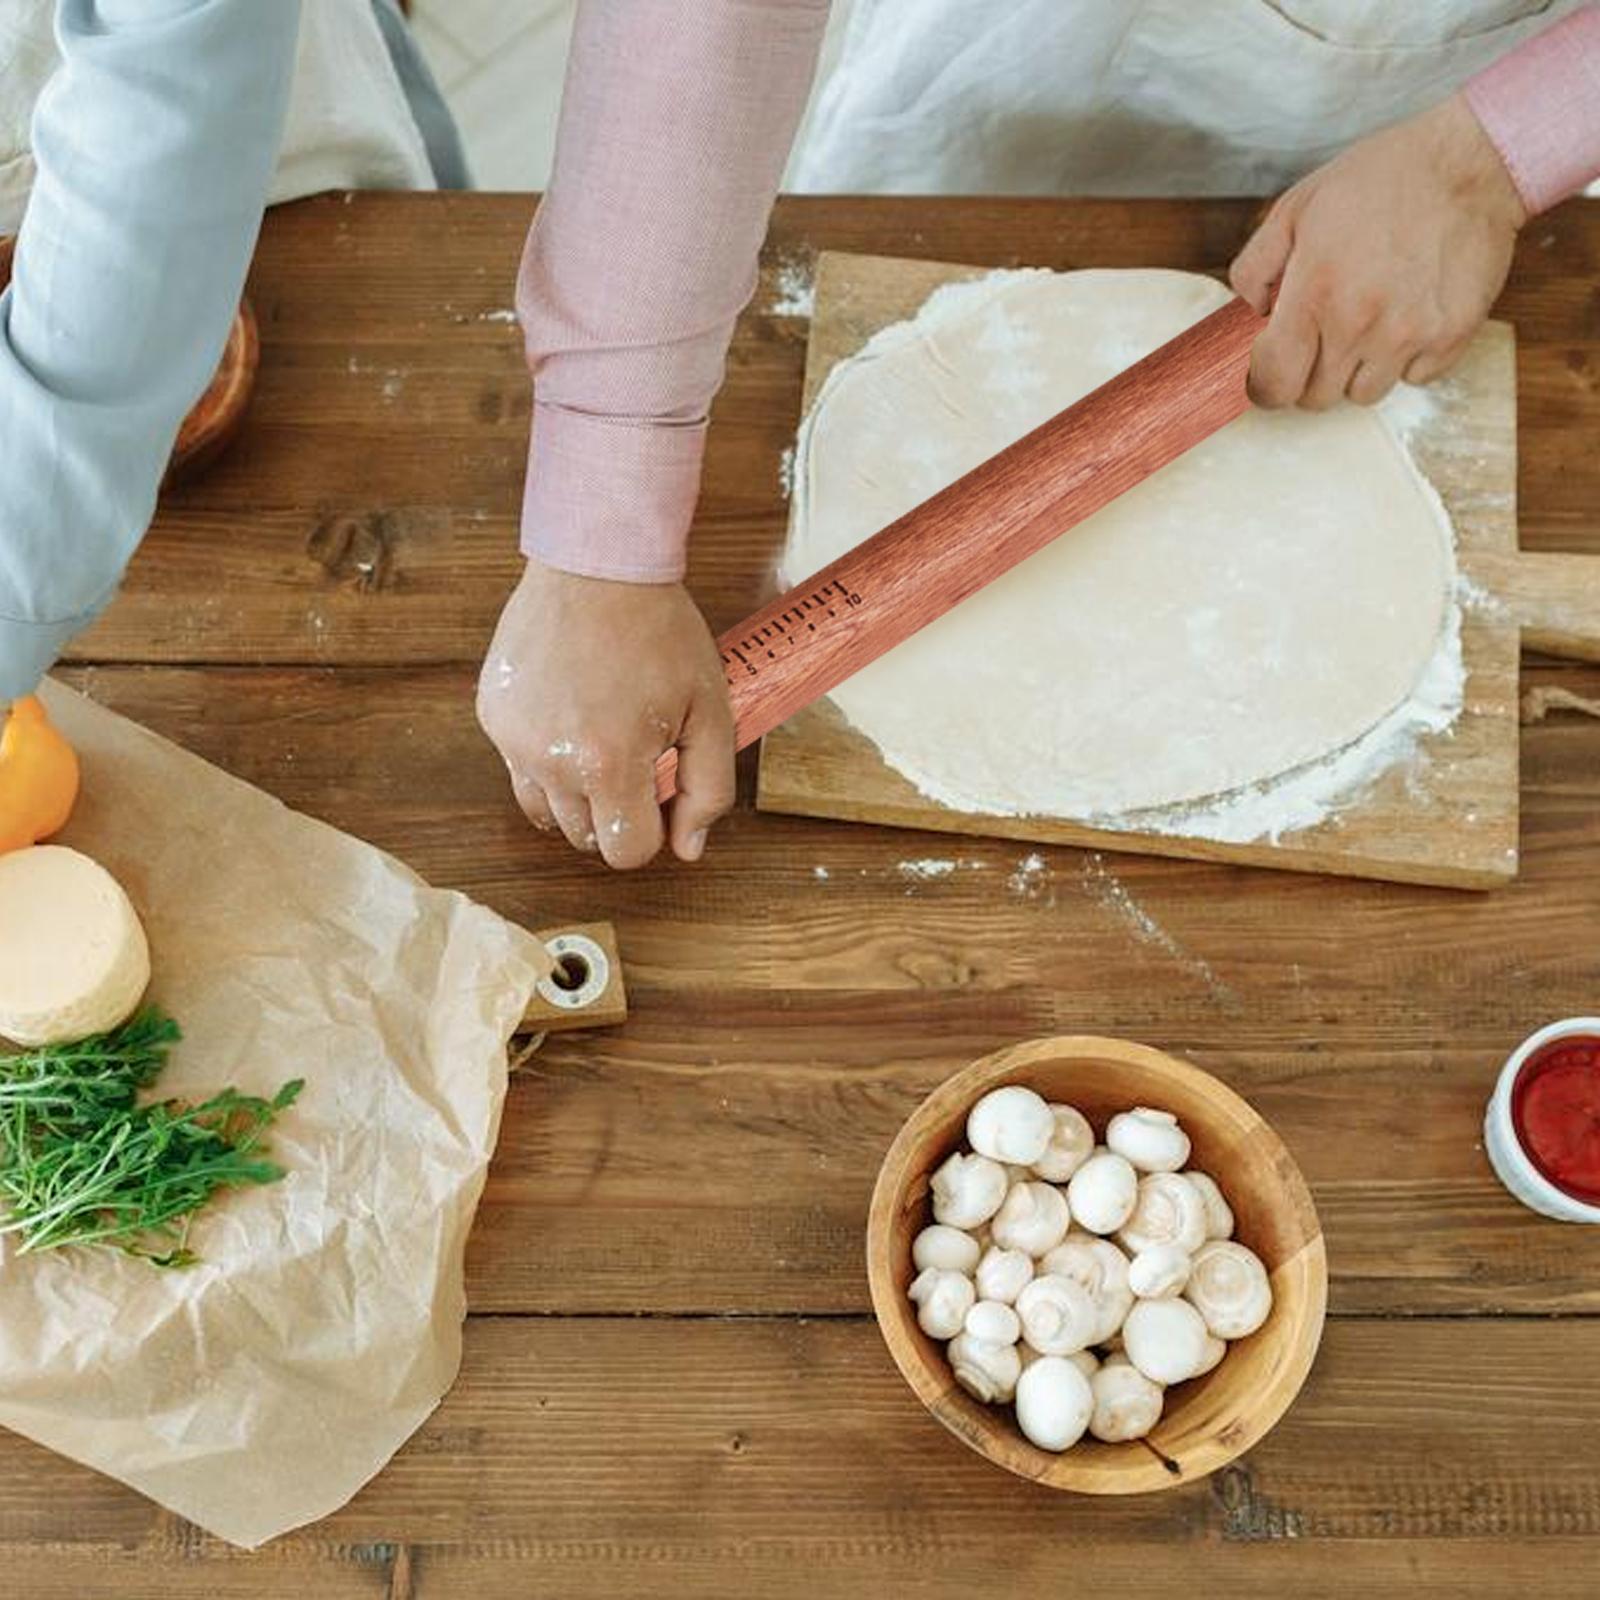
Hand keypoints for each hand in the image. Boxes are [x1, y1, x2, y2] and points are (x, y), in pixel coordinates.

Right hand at [477, 561, 735, 868]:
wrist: (598, 567)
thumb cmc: (659, 632)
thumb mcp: (711, 713)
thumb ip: (708, 789)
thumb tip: (688, 847)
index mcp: (609, 763)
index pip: (625, 852)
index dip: (651, 834)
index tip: (660, 798)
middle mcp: (552, 760)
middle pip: (585, 838)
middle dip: (616, 814)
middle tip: (637, 759)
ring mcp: (514, 740)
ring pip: (545, 813)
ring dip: (578, 797)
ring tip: (603, 746)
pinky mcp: (494, 717)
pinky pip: (519, 769)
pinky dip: (547, 761)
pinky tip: (572, 719)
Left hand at [1230, 94, 1525, 410]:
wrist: (1470, 161)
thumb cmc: (1381, 179)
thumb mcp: (1296, 208)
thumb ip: (1256, 268)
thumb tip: (1246, 317)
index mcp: (1314, 293)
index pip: (1273, 384)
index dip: (1265, 385)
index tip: (1271, 369)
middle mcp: (1360, 323)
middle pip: (1315, 398)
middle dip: (1309, 374)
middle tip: (1321, 335)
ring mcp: (1409, 335)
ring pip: (1363, 395)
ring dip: (1357, 369)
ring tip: (1367, 321)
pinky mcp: (1451, 337)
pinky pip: (1413, 378)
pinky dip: (1405, 359)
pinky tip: (1407, 315)